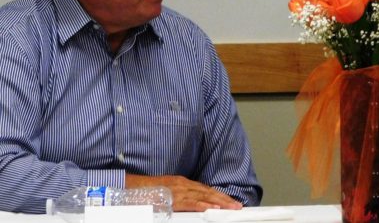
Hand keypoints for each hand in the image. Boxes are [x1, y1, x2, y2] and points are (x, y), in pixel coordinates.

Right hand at [125, 174, 242, 211]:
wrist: (128, 188)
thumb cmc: (145, 193)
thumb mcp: (167, 193)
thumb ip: (180, 198)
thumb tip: (193, 205)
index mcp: (182, 183)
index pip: (205, 189)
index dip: (219, 196)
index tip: (230, 201)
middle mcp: (182, 184)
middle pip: (208, 191)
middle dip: (224, 199)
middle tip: (237, 205)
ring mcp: (178, 190)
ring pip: (203, 196)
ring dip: (219, 202)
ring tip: (231, 207)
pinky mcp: (172, 197)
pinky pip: (190, 202)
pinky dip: (202, 204)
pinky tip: (213, 208)